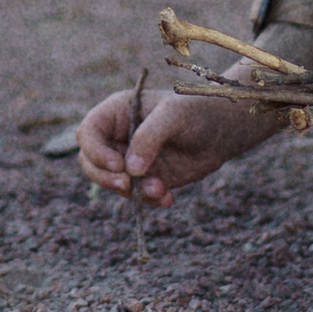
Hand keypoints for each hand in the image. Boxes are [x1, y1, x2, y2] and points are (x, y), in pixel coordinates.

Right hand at [78, 84, 282, 206]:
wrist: (223, 129)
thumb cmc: (197, 110)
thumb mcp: (174, 116)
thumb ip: (150, 137)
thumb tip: (130, 168)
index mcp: (117, 113)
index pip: (88, 133)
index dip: (96, 151)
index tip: (119, 166)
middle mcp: (119, 136)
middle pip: (91, 161)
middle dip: (106, 177)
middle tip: (129, 185)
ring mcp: (131, 159)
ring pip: (112, 182)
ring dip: (131, 192)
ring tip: (160, 190)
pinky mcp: (146, 178)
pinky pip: (135, 195)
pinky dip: (147, 201)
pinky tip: (167, 198)